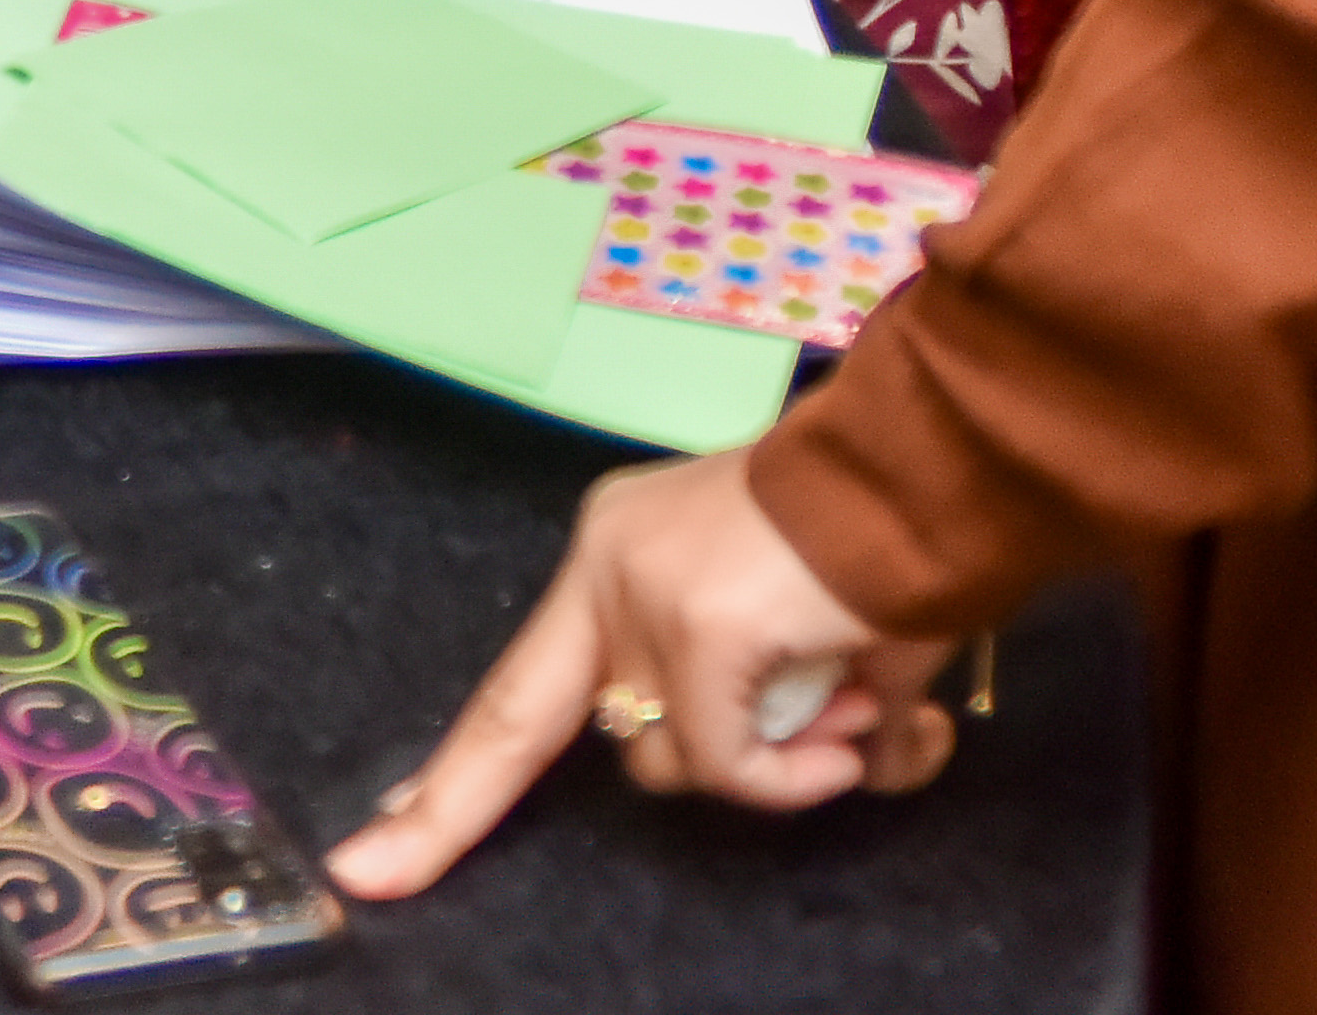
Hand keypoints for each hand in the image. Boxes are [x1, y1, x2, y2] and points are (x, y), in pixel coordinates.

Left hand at [324, 446, 956, 903]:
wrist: (938, 469)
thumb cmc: (889, 544)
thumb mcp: (801, 635)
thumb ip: (777, 713)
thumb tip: (836, 770)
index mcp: (620, 553)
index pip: (514, 690)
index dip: (452, 781)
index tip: (378, 846)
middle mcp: (609, 564)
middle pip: (585, 733)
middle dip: (705, 766)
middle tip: (829, 742)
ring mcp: (642, 593)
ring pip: (671, 760)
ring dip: (776, 756)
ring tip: (856, 690)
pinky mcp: (695, 624)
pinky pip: (728, 764)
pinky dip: (796, 770)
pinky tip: (857, 715)